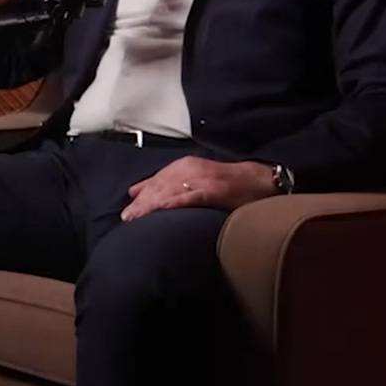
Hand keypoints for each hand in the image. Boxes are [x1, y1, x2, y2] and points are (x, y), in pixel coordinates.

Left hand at [121, 156, 275, 221]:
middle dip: (143, 203)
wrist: (258, 179)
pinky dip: (175, 202)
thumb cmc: (227, 183)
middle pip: (161, 185)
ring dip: (153, 204)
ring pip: (171, 190)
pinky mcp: (214, 189)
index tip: (127, 212)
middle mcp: (190, 169)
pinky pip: (191, 196)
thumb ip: (167, 184)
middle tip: (127, 219)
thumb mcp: (194, 178)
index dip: (141, 196)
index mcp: (184, 166)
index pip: (157, 181)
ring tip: (138, 218)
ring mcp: (202, 178)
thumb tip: (135, 192)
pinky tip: (163, 209)